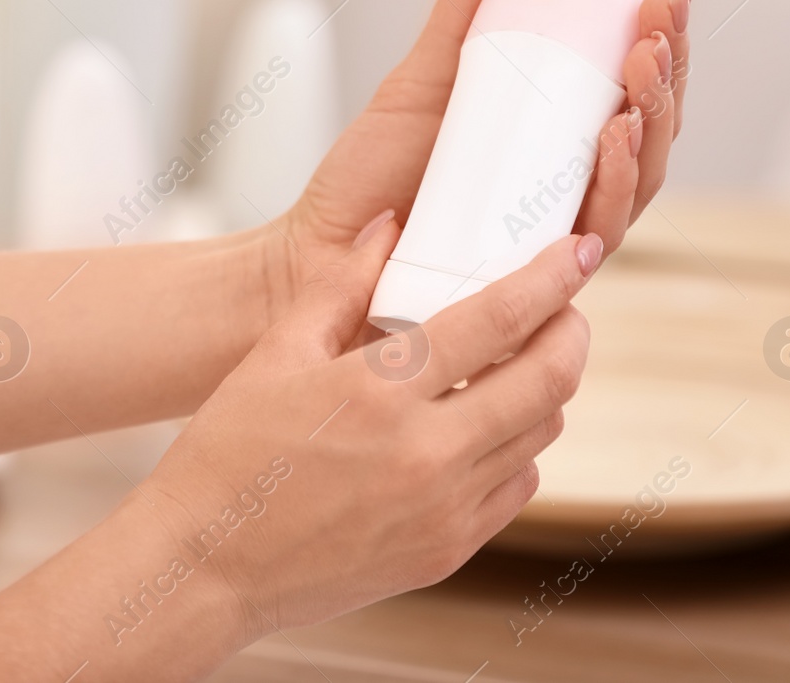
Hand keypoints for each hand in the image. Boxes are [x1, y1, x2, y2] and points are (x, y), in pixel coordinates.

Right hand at [140, 216, 600, 640]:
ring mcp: (443, 510)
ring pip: (541, 435)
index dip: (553, 276)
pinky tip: (482, 428)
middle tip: (562, 308)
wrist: (208, 564)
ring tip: (519, 363)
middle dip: (569, 331)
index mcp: (380, 392)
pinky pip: (515, 488)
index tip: (580, 250)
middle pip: (547, 379)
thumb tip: (390, 224)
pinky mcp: (446, 551)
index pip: (499, 319)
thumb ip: (339, 284)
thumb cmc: (229, 452)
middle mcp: (426, 454)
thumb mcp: (276, 353)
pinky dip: (516, 449)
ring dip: (545, 389)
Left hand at [277, 0, 690, 298]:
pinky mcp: (532, 279)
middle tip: (655, 27)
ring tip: (639, 70)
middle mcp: (569, 193)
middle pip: (650, 137)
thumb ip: (456, 13)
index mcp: (559, 146)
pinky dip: (609, 187)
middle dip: (667, 76)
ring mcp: (554, 238)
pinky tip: (612, 140)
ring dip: (649, 123)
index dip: (664, 42)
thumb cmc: (371, 176)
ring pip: (634, 185)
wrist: (319, 251)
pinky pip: (590, 239)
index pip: (635, 92)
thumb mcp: (421, 78)